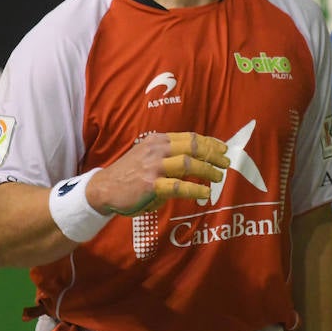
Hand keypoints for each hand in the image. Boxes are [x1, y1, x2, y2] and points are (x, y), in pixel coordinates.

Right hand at [87, 132, 228, 215]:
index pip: (190, 137)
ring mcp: (153, 167)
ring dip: (207, 170)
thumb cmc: (130, 173)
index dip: (209, 142)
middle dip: (213, 154)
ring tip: (219, 177)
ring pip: (188, 163)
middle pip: (193, 147)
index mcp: (158, 140)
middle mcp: (157, 150)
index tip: (223, 148)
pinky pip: (178, 186)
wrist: (104, 188)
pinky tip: (205, 192)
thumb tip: (197, 161)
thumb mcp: (147, 155)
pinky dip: (194, 189)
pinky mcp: (151, 185)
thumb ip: (168, 155)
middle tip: (226, 162)